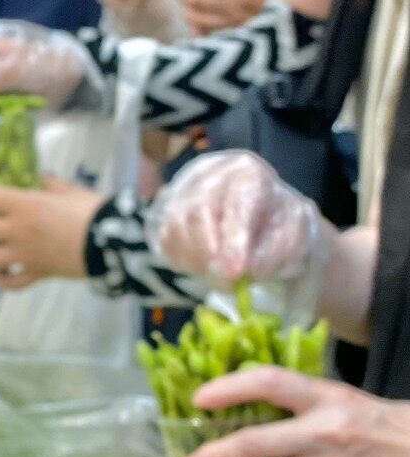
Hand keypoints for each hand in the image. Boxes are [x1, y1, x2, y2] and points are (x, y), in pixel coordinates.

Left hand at [0, 174, 100, 288]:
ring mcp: (24, 255)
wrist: (116, 244)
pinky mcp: (36, 273)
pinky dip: (0, 278)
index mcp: (24, 205)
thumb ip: (45, 182)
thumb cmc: (92, 210)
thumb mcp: (66, 188)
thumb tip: (33, 176)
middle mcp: (17, 231)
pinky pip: (11, 281)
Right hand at [151, 150, 323, 287]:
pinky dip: (184, 261)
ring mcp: (181, 192)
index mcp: (249, 174)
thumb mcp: (293, 236)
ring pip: (175, 229)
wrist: (255, 216)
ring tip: (221, 273)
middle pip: (196, 212)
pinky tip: (206, 264)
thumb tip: (248, 270)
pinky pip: (164, 242)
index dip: (234, 239)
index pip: (237, 202)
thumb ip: (276, 251)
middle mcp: (210, 175)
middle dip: (210, 254)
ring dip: (197, 261)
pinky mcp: (164, 213)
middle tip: (228, 282)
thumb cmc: (275, 225)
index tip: (236, 272)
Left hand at [182, 368, 409, 456]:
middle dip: (216, 455)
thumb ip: (298, 400)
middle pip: (256, 443)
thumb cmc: (380, 424)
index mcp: (325, 398)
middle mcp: (323, 434)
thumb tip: (242, 401)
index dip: (231, 388)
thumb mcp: (342, 399)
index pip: (270, 383)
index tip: (198, 399)